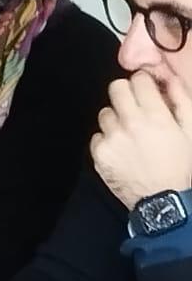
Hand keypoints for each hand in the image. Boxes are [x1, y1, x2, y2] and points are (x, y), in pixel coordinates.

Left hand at [91, 72, 191, 209]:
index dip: (143, 82)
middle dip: (126, 93)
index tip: (146, 89)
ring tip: (132, 134)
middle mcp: (130, 124)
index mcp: (156, 116)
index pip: (138, 80)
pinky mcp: (99, 153)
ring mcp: (112, 138)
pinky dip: (108, 139)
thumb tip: (170, 78)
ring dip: (117, 118)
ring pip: (106, 112)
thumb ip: (182, 101)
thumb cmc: (182, 166)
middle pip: (116, 88)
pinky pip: (98, 135)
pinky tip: (123, 149)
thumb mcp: (191, 132)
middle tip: (135, 106)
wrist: (164, 202)